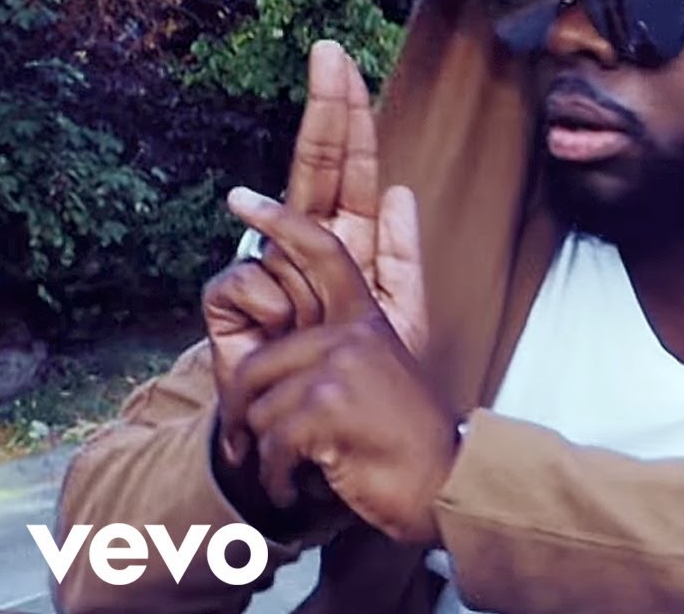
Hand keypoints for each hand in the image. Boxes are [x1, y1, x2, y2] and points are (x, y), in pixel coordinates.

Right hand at [204, 40, 426, 465]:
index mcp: (350, 240)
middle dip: (325, 109)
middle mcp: (305, 240)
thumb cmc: (356, 375)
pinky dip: (276, 313)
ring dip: (311, 283)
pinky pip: (255, 280)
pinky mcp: (228, 298)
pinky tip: (276, 337)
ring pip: (287, 230)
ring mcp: (264, 262)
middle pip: (316, 162)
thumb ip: (403, 259)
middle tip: (329, 53)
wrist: (312, 436)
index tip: (347, 65)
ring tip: (313, 328)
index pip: (353, 169)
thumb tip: (404, 191)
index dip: (351, 119)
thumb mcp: (398, 319)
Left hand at [222, 186, 455, 545]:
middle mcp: (353, 333)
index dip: (279, 220)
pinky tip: (295, 487)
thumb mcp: (384, 373)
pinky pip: (269, 441)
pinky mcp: (327, 406)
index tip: (240, 197)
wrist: (443, 484)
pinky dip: (275, 477)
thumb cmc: (406, 439)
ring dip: (267, 454)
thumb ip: (350, 341)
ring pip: (259, 406)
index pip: (321, 252)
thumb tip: (333, 293)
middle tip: (246, 448)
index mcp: (366, 320)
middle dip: (243, 417)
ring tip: (294, 471)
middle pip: (257, 364)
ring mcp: (341, 366)